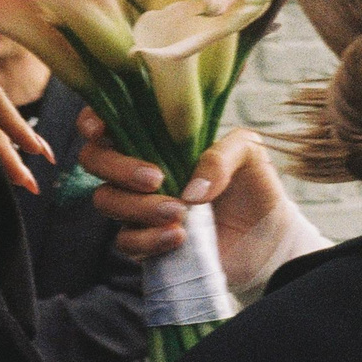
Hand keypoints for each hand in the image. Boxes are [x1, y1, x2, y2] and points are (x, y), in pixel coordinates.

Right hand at [82, 115, 288, 279]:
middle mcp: (139, 167)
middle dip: (119, 168)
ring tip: (180, 213)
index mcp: (158, 136)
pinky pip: (126, 241)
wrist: (268, 236)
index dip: (93, 120)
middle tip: (157, 179)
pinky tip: (179, 237)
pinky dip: (149, 240)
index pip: (110, 119)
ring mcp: (138, 205)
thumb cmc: (253, 184)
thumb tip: (191, 188)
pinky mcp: (145, 241)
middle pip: (95, 159)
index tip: (101, 130)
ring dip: (139, 207)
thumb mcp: (249, 154)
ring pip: (106, 200)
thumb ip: (223, 156)